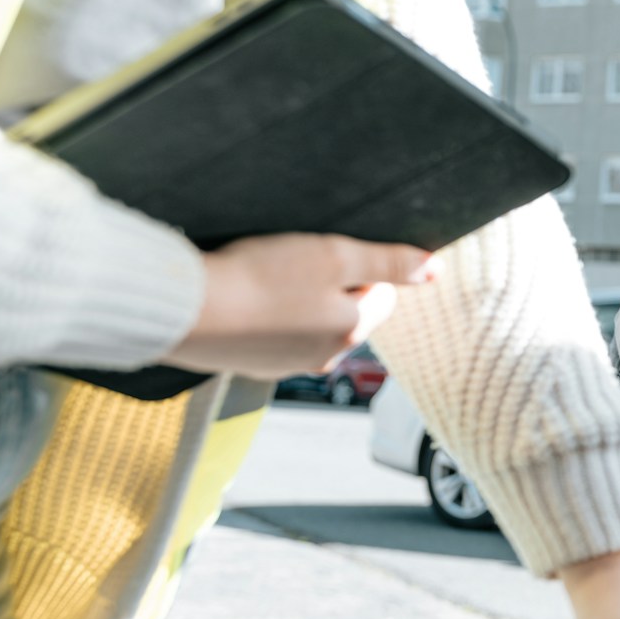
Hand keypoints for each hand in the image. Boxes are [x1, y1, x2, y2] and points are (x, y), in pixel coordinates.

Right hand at [166, 233, 435, 378]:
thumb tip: (435, 269)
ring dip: (297, 299)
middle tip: (295, 260)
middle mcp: (324, 356)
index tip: (329, 253)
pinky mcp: (251, 364)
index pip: (384, 296)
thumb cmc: (260, 278)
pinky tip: (246, 296)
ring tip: (266, 277)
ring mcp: (285, 365)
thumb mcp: (334, 257)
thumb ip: (387, 263)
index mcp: (351, 331)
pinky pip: (274, 334)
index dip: (361, 268)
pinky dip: (266, 315)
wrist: (184, 311)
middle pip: (347, 310)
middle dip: (330, 284)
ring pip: (309, 322)